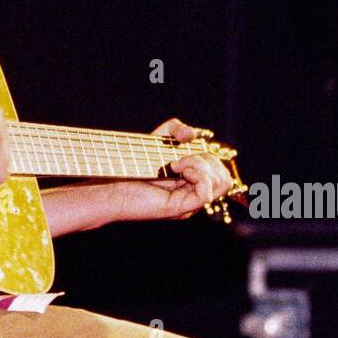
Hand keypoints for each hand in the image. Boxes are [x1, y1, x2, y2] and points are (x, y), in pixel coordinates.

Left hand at [111, 118, 235, 221]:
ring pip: (221, 182)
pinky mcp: (182, 207)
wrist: (112, 183)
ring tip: (176, 165)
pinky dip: (197, 174)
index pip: (222, 172)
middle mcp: (194, 195)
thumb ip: (177, 129)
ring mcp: (190, 203)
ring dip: (200, 164)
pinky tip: (177, 170)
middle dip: (205, 158)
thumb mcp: (158, 138)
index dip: (209, 155)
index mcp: (193, 183)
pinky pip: (206, 192)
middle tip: (178, 159)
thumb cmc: (132, 165)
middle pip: (225, 176)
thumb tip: (192, 134)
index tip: (183, 150)